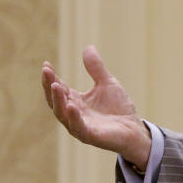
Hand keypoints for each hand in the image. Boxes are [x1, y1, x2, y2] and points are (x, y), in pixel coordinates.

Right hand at [41, 45, 151, 167]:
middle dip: (49, 86)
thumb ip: (96, 68)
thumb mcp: (107, 84)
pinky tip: (72, 106)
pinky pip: (79, 128)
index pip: (59, 88)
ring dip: (58, 100)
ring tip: (55, 85)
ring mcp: (80, 126)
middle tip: (46, 72)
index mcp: (75, 102)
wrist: (135, 129)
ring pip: (63, 114)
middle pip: (55, 100)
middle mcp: (73, 114)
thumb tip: (88, 46)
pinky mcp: (91, 136)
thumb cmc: (119, 108)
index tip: (46, 65)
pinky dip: (74, 118)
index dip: (51, 77)